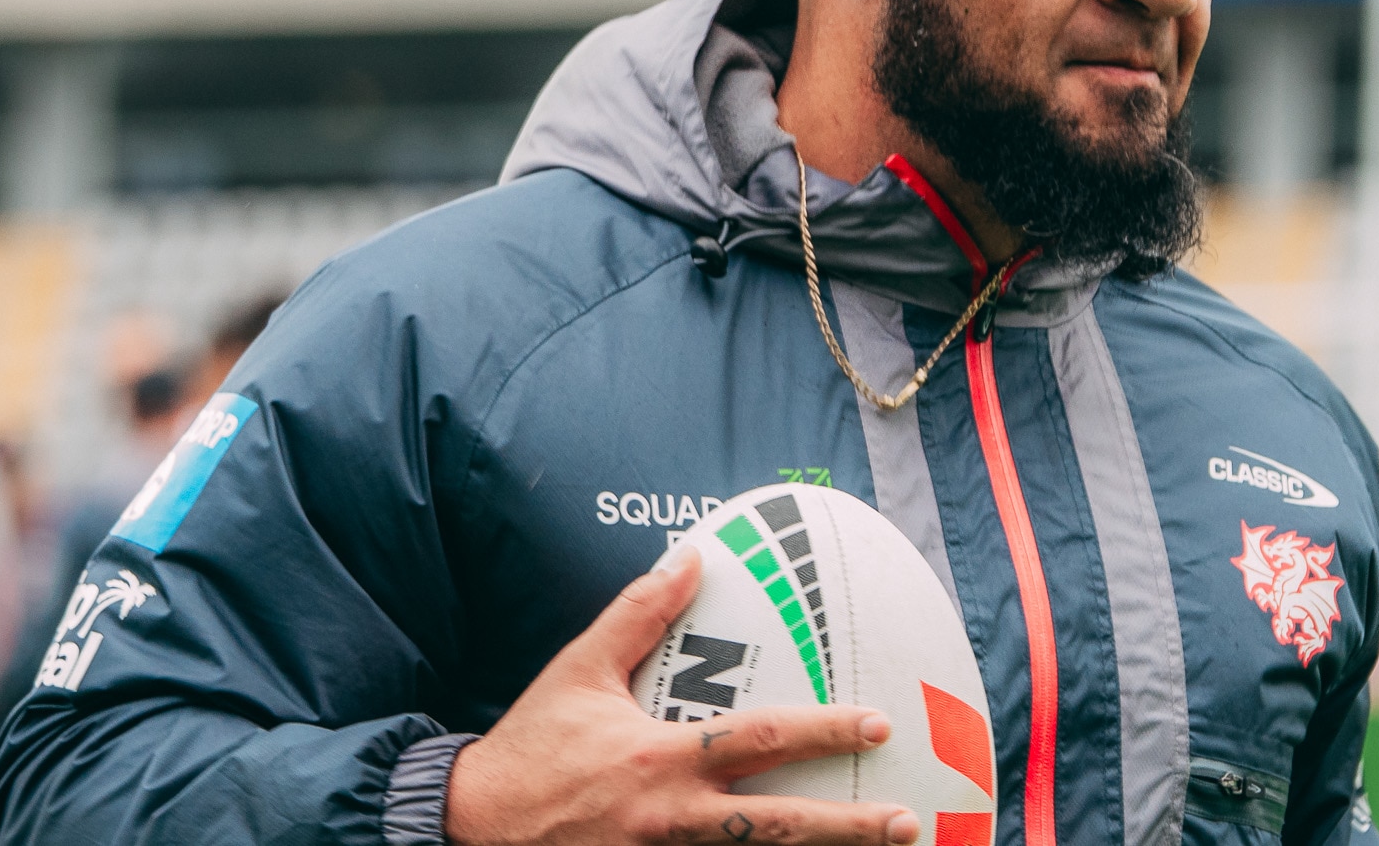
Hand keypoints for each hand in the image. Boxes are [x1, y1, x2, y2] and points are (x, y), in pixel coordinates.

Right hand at [445, 547, 918, 845]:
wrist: (472, 825)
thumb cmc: (533, 745)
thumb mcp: (580, 668)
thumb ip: (638, 613)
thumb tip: (687, 559)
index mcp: (659, 758)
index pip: (758, 742)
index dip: (823, 732)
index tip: (876, 724)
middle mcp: (671, 818)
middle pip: (776, 827)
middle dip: (848, 828)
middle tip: (906, 822)